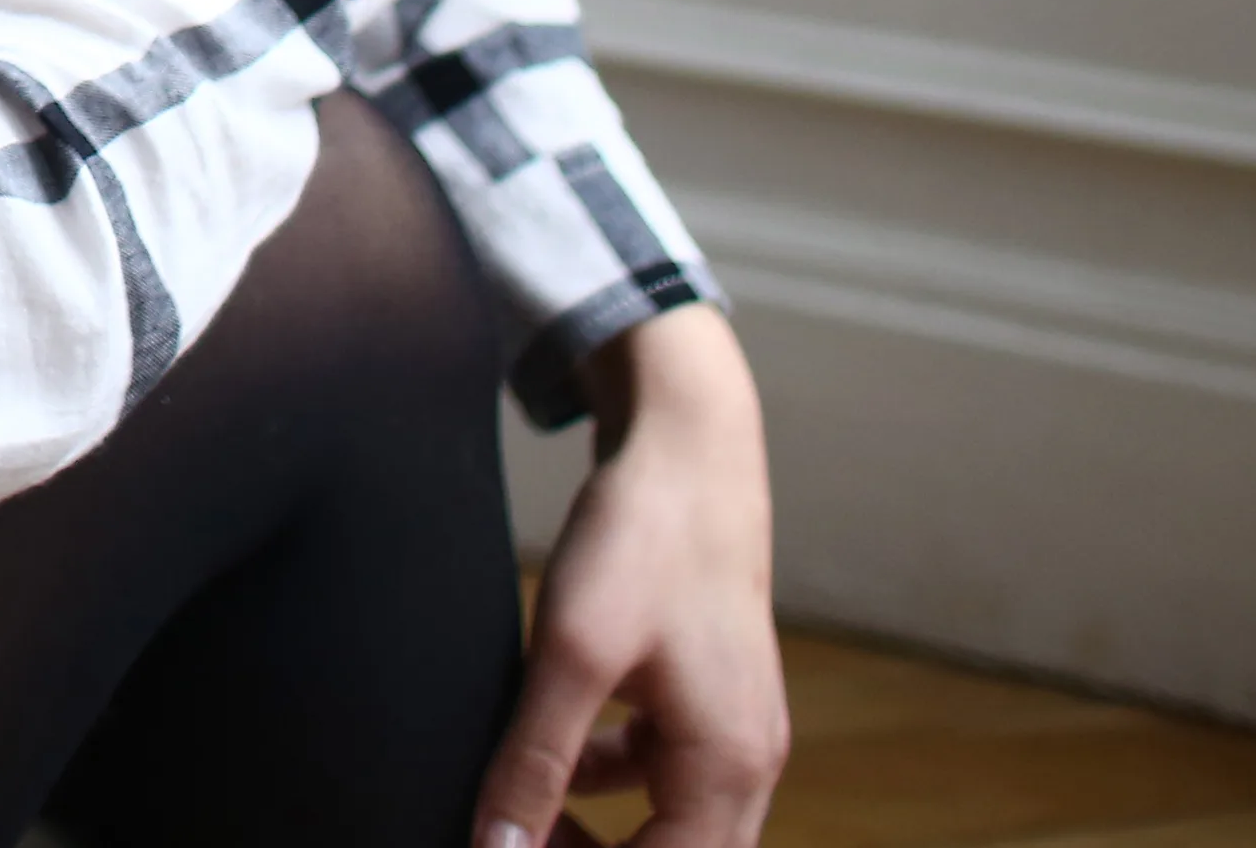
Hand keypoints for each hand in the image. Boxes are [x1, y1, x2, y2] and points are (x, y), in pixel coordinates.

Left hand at [481, 307, 785, 847]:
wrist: (688, 447)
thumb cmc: (640, 542)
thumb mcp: (571, 653)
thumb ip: (535, 760)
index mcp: (729, 767)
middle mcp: (748, 761)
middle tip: (507, 844)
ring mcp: (733, 728)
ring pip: (667, 821)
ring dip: (596, 830)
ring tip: (514, 813)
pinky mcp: (706, 696)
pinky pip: (657, 770)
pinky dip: (602, 776)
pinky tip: (544, 749)